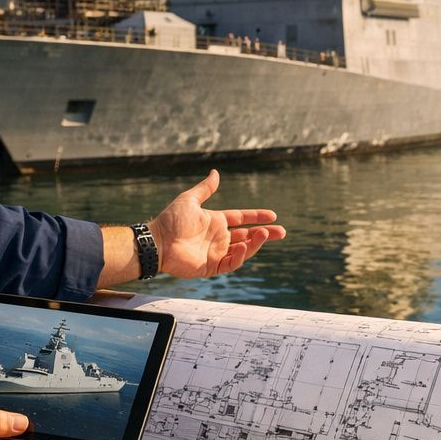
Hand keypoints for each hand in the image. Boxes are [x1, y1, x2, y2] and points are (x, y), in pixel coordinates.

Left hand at [148, 169, 285, 277]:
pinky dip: (240, 256)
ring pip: (243, 250)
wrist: (158, 241)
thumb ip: (205, 188)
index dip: (256, 216)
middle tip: (282, 232)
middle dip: (265, 234)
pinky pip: (231, 263)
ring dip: (255, 243)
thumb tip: (215, 173)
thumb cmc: (171, 220)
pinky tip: (245, 246)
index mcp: (215, 222)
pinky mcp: (211, 267)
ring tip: (264, 234)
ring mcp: (216, 253)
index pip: (241, 219)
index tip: (272, 215)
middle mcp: (218, 238)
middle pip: (247, 236)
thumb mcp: (190, 200)